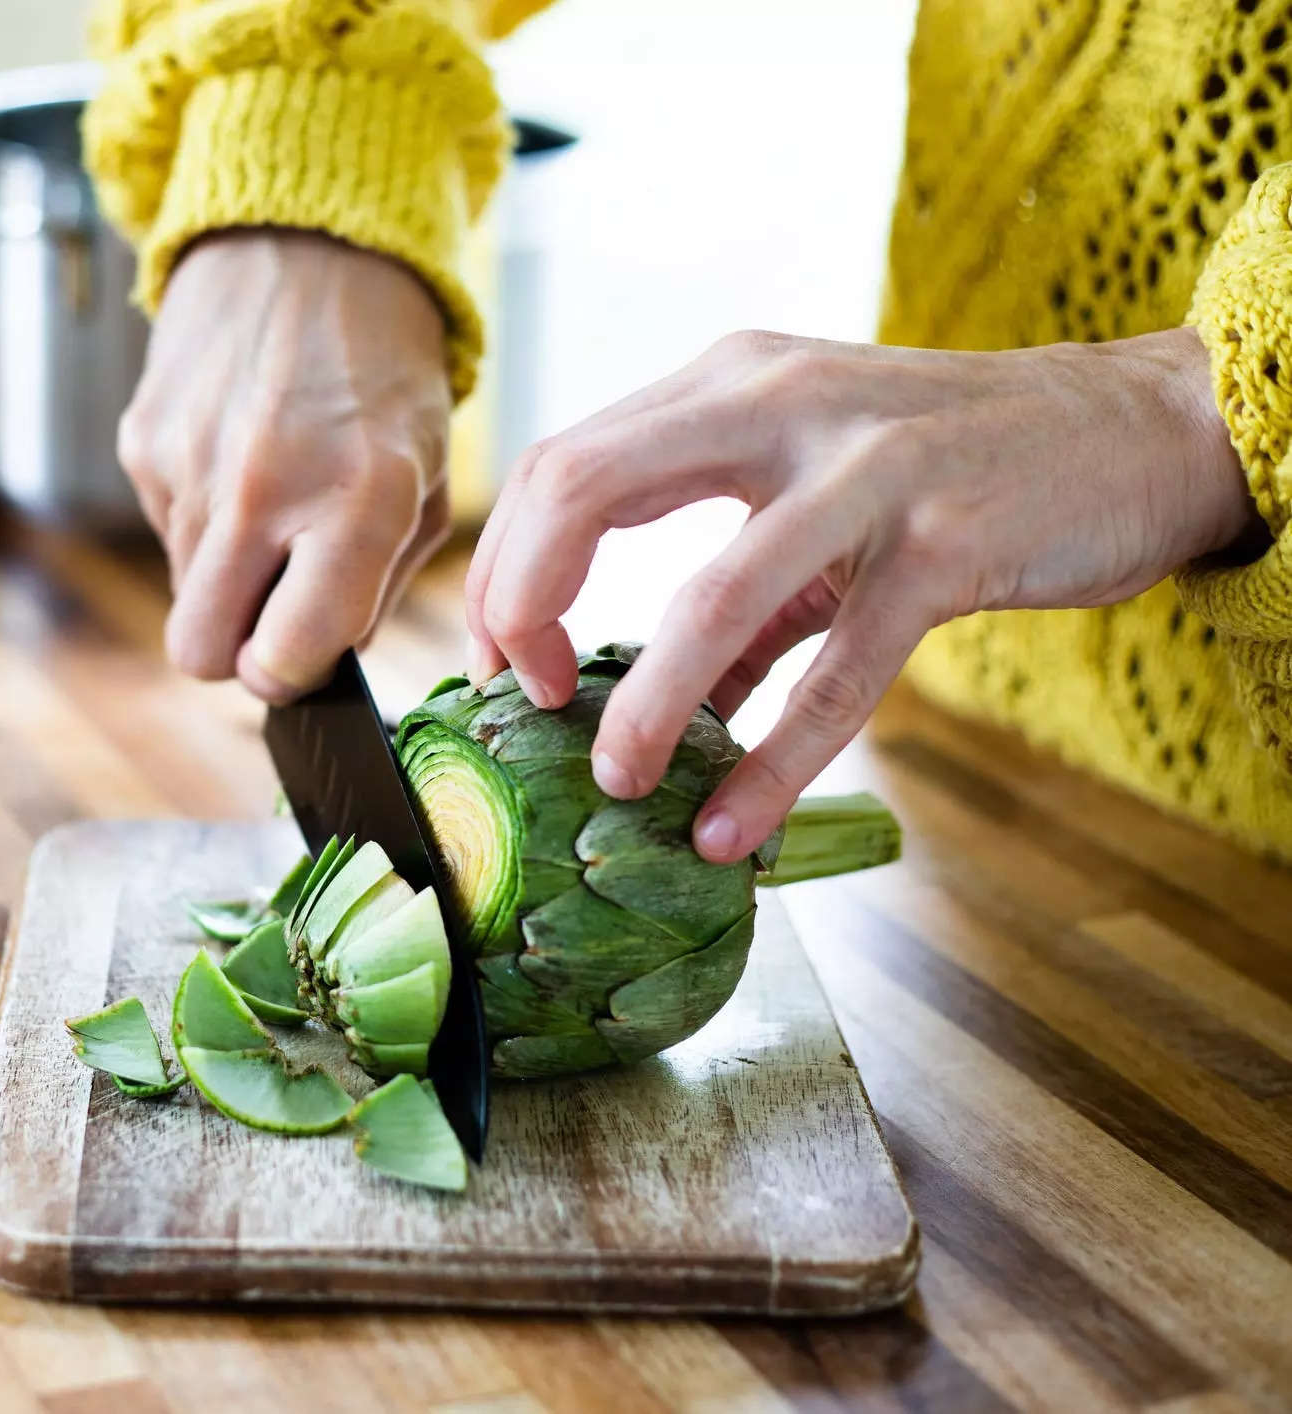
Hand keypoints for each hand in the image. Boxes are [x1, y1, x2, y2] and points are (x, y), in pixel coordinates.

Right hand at [118, 229, 451, 699]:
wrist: (310, 244)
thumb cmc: (384, 372)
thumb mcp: (423, 479)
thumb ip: (377, 586)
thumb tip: (316, 660)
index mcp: (356, 500)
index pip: (284, 658)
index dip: (291, 675)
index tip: (302, 653)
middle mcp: (263, 487)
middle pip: (200, 654)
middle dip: (235, 652)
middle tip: (274, 608)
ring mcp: (190, 462)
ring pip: (183, 592)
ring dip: (226, 573)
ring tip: (273, 497)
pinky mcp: (142, 439)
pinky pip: (164, 528)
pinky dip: (201, 516)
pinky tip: (240, 456)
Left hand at [466, 326, 1256, 860]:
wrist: (1137, 431)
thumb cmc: (956, 464)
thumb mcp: (819, 497)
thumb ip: (738, 597)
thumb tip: (662, 708)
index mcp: (731, 385)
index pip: (564, 464)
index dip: (509, 569)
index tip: (505, 660)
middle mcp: (779, 406)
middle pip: (585, 488)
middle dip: (521, 604)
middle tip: (523, 703)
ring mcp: (866, 471)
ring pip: (711, 596)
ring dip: (645, 705)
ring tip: (617, 783)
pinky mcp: (946, 547)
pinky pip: (836, 675)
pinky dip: (773, 762)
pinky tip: (731, 828)